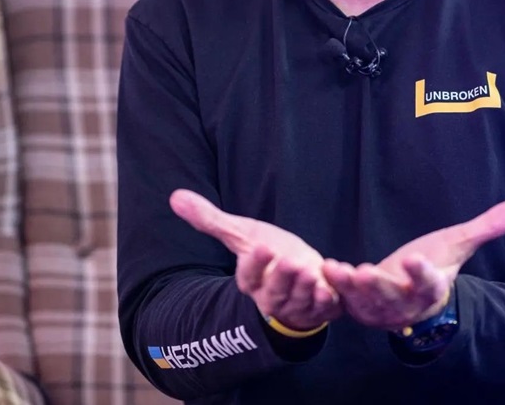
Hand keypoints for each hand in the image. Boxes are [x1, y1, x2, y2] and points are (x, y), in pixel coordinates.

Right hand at [169, 189, 341, 331]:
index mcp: (252, 280)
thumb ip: (211, 220)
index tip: (259, 247)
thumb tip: (175, 196)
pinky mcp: (321, 308)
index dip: (253, 265)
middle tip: (287, 261)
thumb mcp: (243, 234)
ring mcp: (298, 304)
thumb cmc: (268, 253)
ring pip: (299, 300)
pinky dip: (327, 300)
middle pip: (274, 292)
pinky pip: (324, 308)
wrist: (299, 274)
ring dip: (304, 287)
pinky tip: (329, 286)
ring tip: (308, 271)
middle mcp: (272, 297)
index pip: (248, 276)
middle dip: (281, 277)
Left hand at [322, 197, 504, 329]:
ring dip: (351, 288)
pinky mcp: (359, 305)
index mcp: (432, 287)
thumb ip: (492, 225)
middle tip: (366, 273)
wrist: (410, 292)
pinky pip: (344, 299)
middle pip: (394, 296)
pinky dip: (334, 286)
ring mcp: (381, 306)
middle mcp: (406, 301)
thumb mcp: (460, 242)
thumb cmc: (435, 262)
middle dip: (380, 286)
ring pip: (366, 301)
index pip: (432, 283)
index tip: (419, 260)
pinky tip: (326, 268)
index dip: (425, 274)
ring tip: (341, 271)